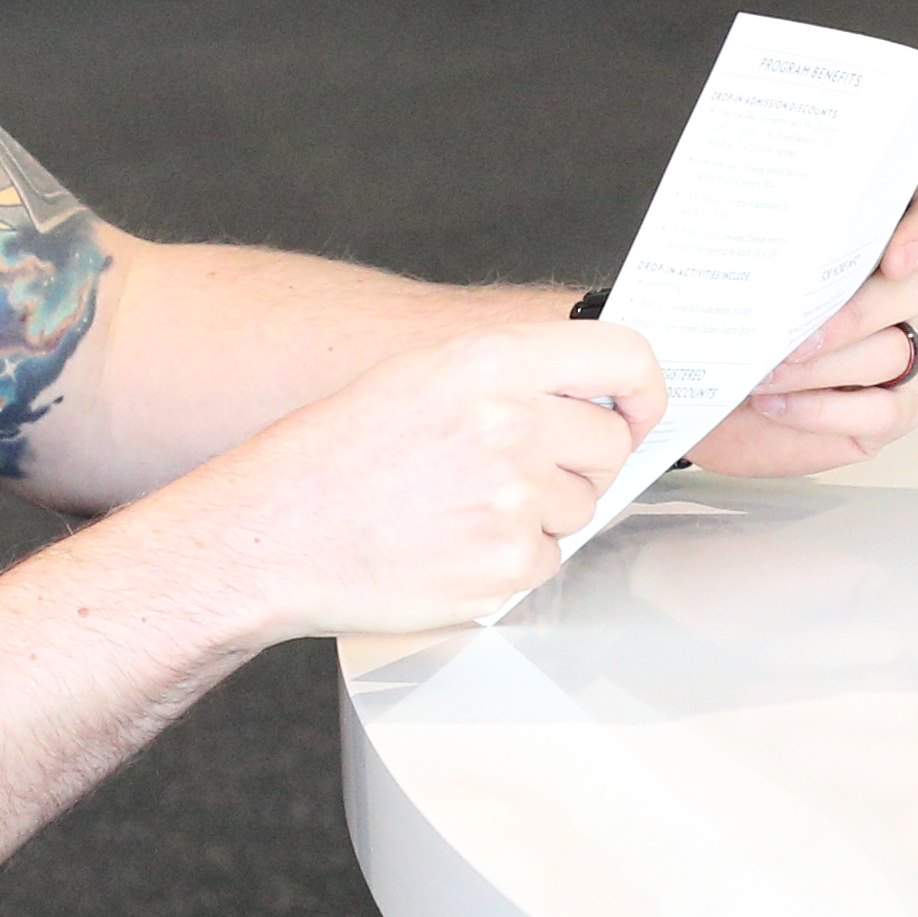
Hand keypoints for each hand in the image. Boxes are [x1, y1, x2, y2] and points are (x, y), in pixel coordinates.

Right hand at [170, 317, 662, 635]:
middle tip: (507, 477)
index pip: (624, 355)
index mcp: (490, 361)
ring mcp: (512, 495)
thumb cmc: (335, 457)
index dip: (644, 390)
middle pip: (610, 444)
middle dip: (578, 465)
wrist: (273, 533)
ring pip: (582, 507)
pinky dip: (511, 562)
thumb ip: (511, 378)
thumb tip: (593, 398)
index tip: (639, 412)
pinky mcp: (506, 562)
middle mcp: (509, 421)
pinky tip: (452, 546)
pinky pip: (549, 560)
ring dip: (540, 516)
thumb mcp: (421, 378)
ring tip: (460, 509)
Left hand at [691, 179, 917, 481]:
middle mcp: (897, 297)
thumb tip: (743, 233)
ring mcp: (902, 353)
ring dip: (824, 366)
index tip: (896, 256)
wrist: (712, 394)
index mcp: (872, 244)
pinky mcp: (894, 410)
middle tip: (795, 335)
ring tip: (767, 374)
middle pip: (914, 289)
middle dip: (853, 314)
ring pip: (893, 351)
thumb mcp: (737, 278)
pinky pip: (883, 411)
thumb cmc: (734, 326)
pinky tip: (779, 404)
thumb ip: (760, 249)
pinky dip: (827, 410)